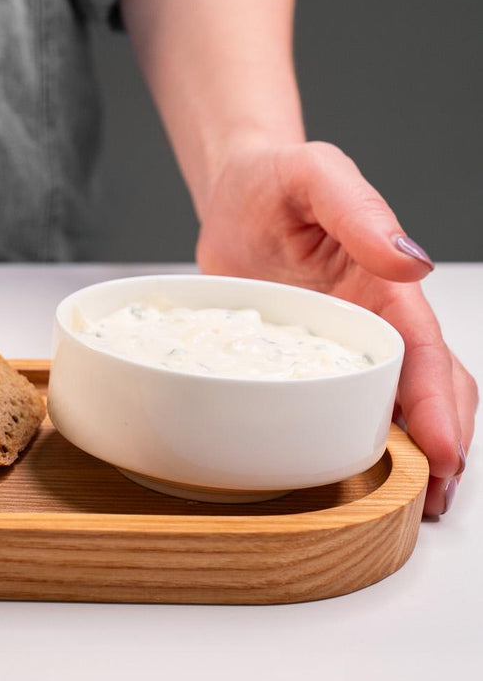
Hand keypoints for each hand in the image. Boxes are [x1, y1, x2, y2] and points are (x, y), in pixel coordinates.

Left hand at [196, 140, 475, 516]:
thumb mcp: (314, 175)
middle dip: (440, 445)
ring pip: (387, 406)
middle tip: (432, 500)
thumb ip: (358, 209)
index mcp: (385, 286)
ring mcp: (340, 345)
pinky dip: (347, 439)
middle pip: (425, 391)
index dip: (438, 406)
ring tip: (409, 506)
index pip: (424, 354)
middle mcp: (372, 322)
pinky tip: (345, 475)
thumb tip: (408, 259)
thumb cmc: (277, 179)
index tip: (445, 452)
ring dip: (405, 454)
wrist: (236, 191)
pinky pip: (329, 405)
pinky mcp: (301, 361)